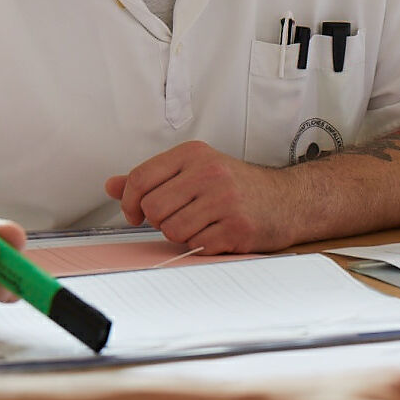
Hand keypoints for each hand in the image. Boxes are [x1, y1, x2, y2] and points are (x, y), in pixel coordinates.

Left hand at [106, 141, 302, 252]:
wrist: (288, 200)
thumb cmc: (238, 186)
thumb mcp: (195, 170)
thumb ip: (152, 178)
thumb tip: (112, 185)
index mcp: (194, 154)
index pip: (141, 178)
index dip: (129, 202)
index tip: (134, 214)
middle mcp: (209, 172)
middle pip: (154, 208)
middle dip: (159, 221)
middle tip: (178, 218)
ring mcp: (225, 200)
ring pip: (172, 231)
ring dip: (181, 235)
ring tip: (201, 224)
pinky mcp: (237, 227)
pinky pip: (197, 246)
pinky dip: (202, 245)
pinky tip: (217, 233)